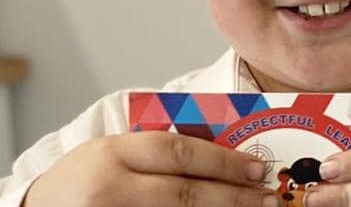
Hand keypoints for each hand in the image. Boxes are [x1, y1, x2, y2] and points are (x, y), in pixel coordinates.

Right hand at [23, 132, 279, 206]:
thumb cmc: (84, 177)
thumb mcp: (115, 152)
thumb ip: (158, 152)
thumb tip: (222, 155)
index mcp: (113, 152)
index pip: (178, 152)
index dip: (222, 160)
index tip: (256, 167)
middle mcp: (110, 187)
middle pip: (183, 193)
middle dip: (231, 196)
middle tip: (267, 197)